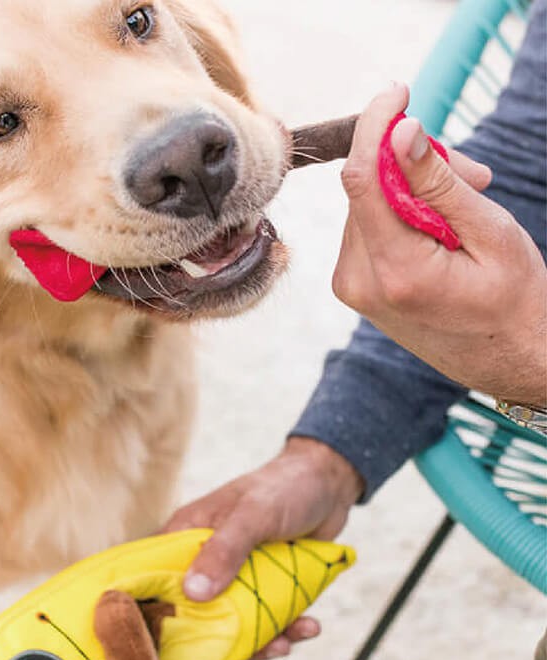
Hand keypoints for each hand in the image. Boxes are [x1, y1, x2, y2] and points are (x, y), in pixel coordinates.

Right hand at [162, 437, 363, 659]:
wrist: (329, 483)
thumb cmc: (282, 488)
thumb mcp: (252, 516)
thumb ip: (224, 551)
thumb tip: (193, 592)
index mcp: (188, 535)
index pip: (157, 574)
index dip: (154, 607)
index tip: (159, 644)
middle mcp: (206, 559)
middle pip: (196, 610)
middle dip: (219, 637)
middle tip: (244, 650)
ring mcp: (236, 577)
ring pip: (235, 622)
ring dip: (262, 640)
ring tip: (285, 642)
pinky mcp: (264, 588)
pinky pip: (267, 620)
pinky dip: (287, 629)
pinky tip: (308, 626)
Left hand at [333, 83, 546, 406]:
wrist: (506, 360)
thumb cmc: (513, 300)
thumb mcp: (489, 234)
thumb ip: (438, 184)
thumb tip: (399, 131)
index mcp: (395, 271)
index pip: (363, 179)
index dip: (375, 127)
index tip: (398, 92)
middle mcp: (359, 281)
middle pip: (367, 189)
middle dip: (412, 164)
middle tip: (474, 174)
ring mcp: (352, 288)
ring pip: (367, 206)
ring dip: (410, 190)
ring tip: (464, 209)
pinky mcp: (353, 286)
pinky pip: (368, 228)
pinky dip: (399, 213)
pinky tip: (438, 229)